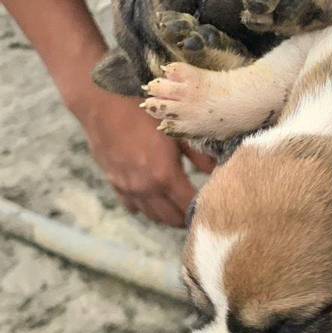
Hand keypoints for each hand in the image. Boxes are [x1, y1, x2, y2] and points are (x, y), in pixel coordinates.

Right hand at [76, 91, 214, 226]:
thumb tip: (217, 170)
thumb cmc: (143, 113)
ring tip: (179, 206)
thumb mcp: (177, 131)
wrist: (102, 103)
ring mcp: (128, 188)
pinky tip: (154, 197)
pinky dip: (145, 207)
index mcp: (165, 175)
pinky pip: (133, 206)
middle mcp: (146, 187)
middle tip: (198, 207)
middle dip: (187, 216)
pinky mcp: (114, 183)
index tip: (212, 204)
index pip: (189, 206)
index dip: (202, 207)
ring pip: (152, 216)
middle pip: (172, 218)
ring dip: (167, 214)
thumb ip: (200, 156)